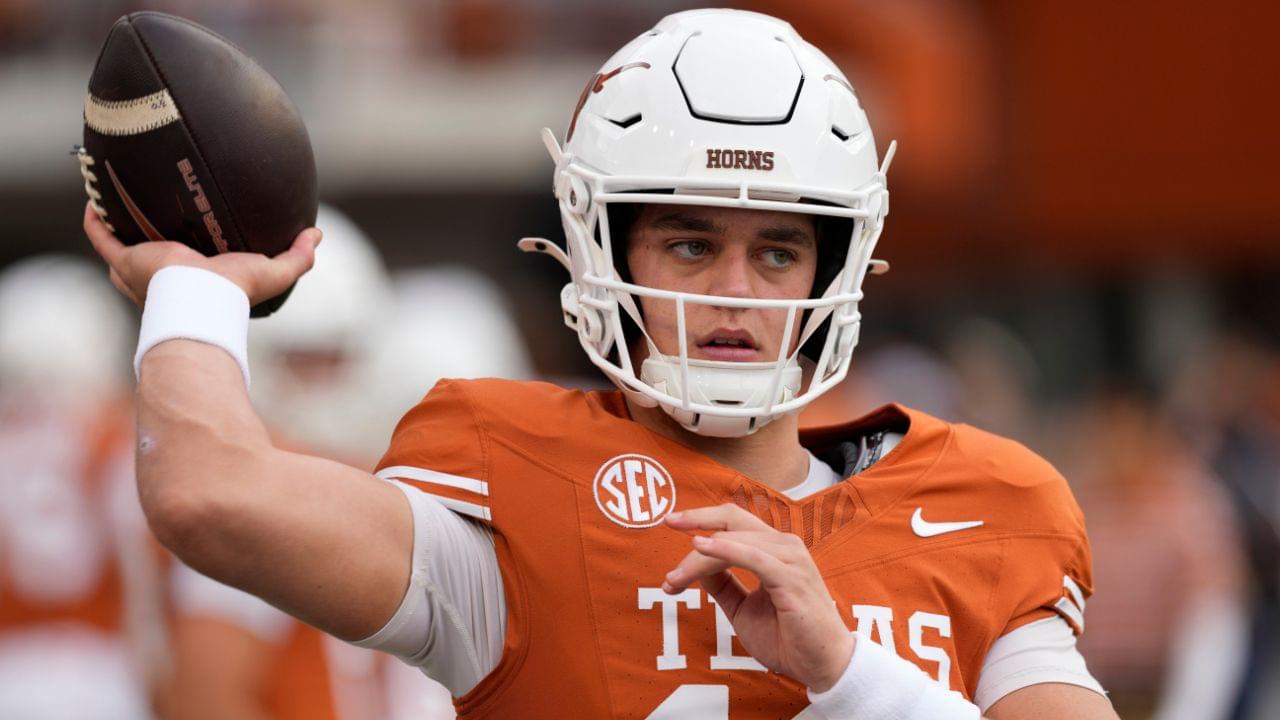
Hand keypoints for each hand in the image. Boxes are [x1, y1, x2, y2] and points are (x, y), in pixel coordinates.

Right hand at [82, 202, 320, 306]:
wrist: (200, 297)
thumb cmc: (234, 291)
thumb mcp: (273, 272)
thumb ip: (298, 257)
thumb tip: (318, 235)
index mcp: (196, 279)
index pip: (190, 265)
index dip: (189, 248)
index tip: (194, 224)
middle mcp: (165, 277)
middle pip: (151, 256)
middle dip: (147, 238)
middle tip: (150, 210)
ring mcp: (141, 269)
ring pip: (122, 247)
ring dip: (117, 228)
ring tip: (117, 203)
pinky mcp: (126, 260)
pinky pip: (101, 238)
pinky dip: (95, 221)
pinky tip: (94, 201)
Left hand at [663, 503, 854, 691]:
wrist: (822, 666)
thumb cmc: (788, 638)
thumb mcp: (742, 608)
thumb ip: (722, 584)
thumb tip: (695, 563)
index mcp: (773, 549)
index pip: (733, 523)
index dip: (701, 521)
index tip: (670, 526)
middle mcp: (783, 546)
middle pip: (733, 519)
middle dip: (697, 518)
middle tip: (668, 523)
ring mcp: (790, 560)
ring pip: (734, 541)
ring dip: (698, 558)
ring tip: (674, 578)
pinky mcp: (792, 578)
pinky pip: (754, 556)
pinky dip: (725, 550)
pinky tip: (701, 548)